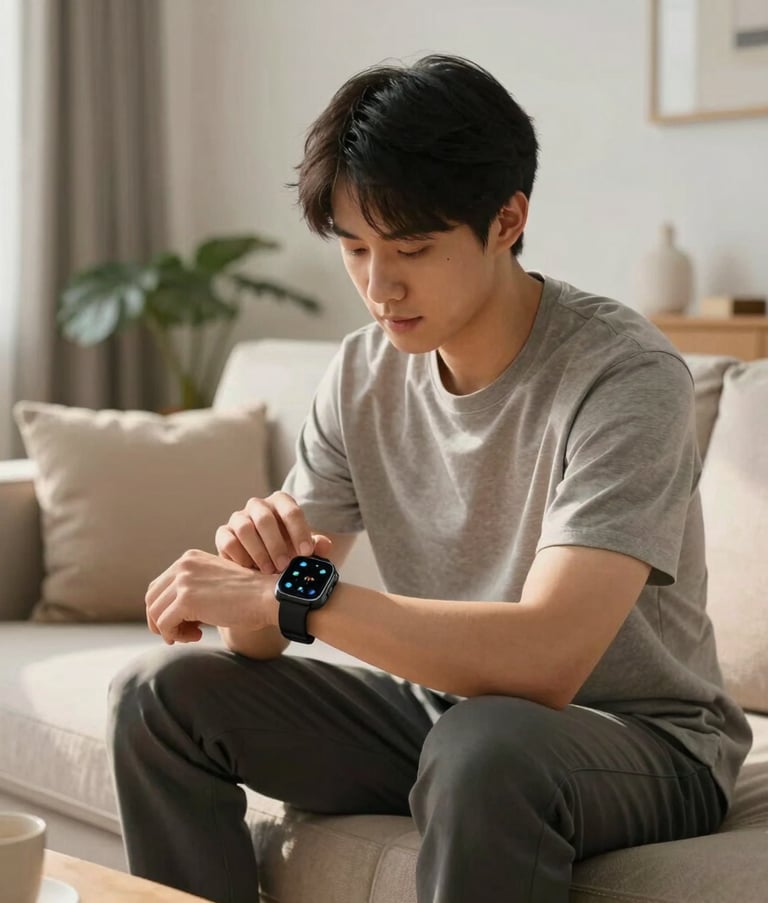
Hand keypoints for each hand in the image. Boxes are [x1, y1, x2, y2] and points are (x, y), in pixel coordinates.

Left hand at [145, 549, 276, 644]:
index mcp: (189, 558)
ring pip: (156, 613)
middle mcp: (183, 565)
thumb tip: (165, 616)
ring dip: (170, 630)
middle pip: (152, 599)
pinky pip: (165, 624)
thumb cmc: (248, 596)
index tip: (184, 622)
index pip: (159, 586)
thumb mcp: (214, 583)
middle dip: (162, 620)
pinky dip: (175, 635)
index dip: (165, 609)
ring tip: (192, 635)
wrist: (267, 597)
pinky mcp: (186, 599)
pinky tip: (197, 636)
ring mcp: (184, 581)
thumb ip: (192, 589)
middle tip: (182, 633)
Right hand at [214, 491, 332, 572]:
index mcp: (281, 504)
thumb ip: (316, 547)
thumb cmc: (289, 553)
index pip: (291, 510)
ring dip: (259, 552)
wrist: (264, 566)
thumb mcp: (304, 551)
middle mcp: (258, 506)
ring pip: (245, 528)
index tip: (306, 553)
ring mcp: (239, 518)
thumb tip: (325, 545)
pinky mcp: (224, 533)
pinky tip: (251, 570)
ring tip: (269, 571)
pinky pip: (229, 540)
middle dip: (276, 544)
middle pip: (265, 518)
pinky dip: (240, 557)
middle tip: (285, 566)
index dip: (299, 531)